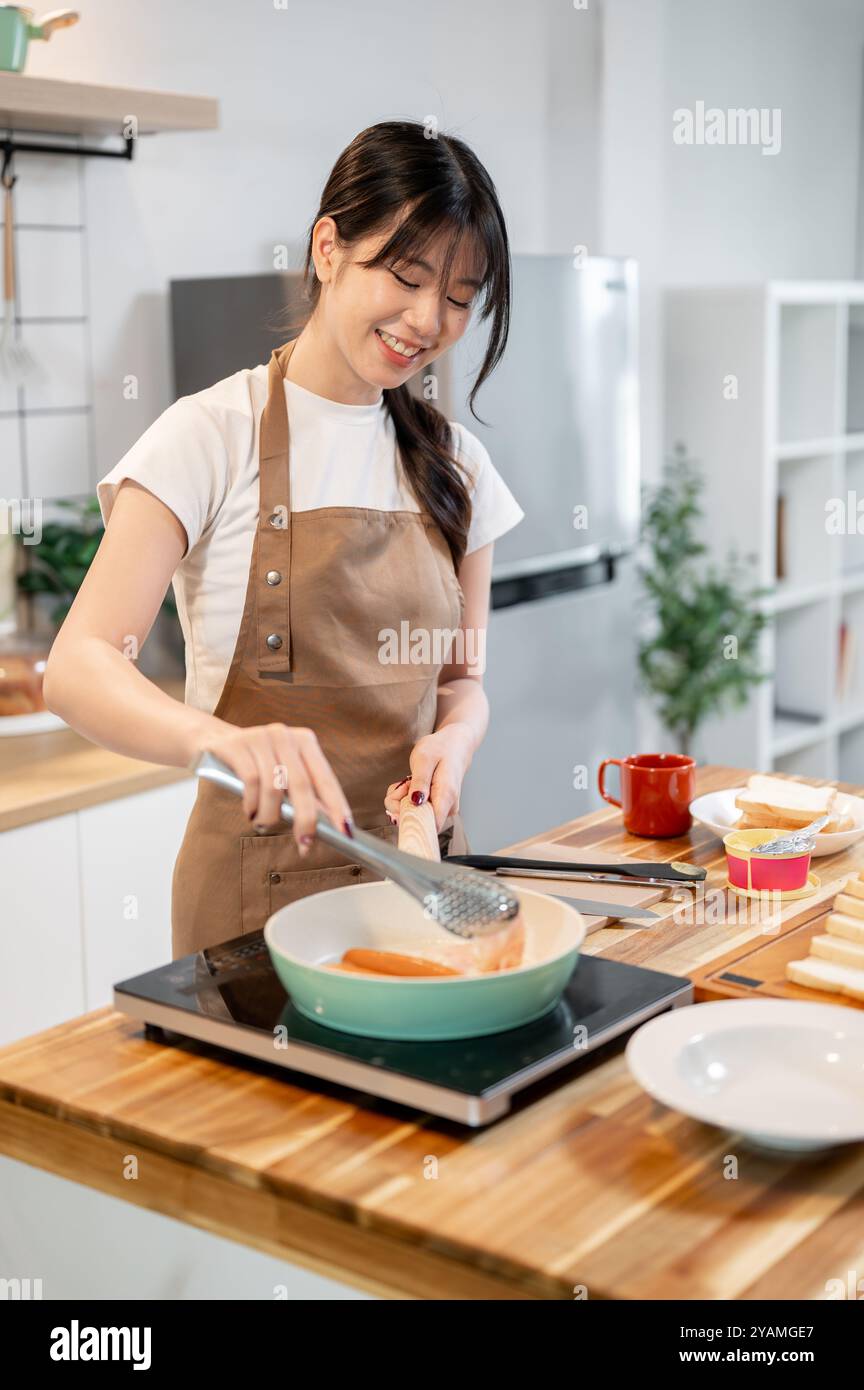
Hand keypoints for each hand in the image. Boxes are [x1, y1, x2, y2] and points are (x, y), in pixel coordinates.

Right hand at [187, 718, 352, 854]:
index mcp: (305, 741)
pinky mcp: (237, 745)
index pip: (326, 778)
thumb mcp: (284, 773)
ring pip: (274, 788)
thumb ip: (305, 793)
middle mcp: (285, 735)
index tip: (344, 830)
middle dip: (305, 820)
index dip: (337, 805)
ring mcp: (261, 737)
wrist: (214, 742)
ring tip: (263, 823)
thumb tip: (328, 825)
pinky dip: (252, 804)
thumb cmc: (257, 764)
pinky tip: (250, 811)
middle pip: (302, 785)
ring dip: (270, 815)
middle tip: (305, 844)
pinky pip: (250, 782)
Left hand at [383, 724, 474, 832]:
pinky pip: (417, 810)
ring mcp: (444, 808)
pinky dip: (407, 798)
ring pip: (415, 815)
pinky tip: (410, 785)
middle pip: (418, 822)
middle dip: (401, 805)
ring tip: (408, 780)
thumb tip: (415, 803)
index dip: (409, 818)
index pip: (429, 826)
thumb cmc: (441, 748)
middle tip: (404, 783)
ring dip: (403, 800)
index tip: (402, 799)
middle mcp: (448, 807)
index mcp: (446, 797)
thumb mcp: (424, 759)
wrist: (455, 744)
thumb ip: (420, 782)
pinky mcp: (438, 807)